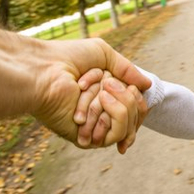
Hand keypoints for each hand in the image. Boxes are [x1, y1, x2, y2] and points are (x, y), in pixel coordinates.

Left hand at [31, 38, 150, 151]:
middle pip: (134, 113)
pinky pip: (115, 131)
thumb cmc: (68, 58)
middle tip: (106, 85)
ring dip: (113, 103)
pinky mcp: (88, 138)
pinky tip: (95, 104)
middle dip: (124, 96)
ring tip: (95, 91)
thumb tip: (147, 85)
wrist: (46, 70)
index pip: (134, 106)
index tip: (136, 91)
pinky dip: (109, 113)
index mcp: (102, 95)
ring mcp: (94, 126)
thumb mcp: (104, 54)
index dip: (138, 99)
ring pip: (127, 121)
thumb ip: (127, 69)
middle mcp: (99, 112)